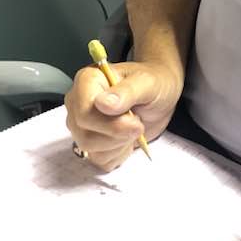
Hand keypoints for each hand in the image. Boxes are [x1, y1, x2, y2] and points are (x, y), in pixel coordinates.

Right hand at [65, 61, 181, 171]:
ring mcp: (82, 124)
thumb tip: (103, 104)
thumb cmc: (153, 83)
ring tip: (132, 126)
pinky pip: (99, 159)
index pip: (84, 113)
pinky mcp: (92, 142)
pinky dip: (119, 153)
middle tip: (138, 121)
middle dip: (118, 133)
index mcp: (88, 80)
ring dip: (119, 143)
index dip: (110, 123)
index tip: (134, 118)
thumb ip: (127, 91)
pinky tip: (127, 137)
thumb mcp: (147, 83)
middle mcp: (79, 102)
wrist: (161, 96)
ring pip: (90, 149)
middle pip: (85, 134)